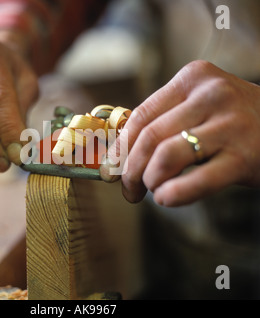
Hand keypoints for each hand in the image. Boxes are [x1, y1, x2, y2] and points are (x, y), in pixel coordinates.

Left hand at [103, 60, 259, 205]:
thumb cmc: (232, 122)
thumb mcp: (198, 108)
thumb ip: (162, 124)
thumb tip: (118, 156)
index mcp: (192, 79)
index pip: (140, 116)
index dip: (120, 148)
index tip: (112, 170)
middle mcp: (211, 94)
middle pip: (149, 137)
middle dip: (130, 171)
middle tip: (129, 191)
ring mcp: (231, 124)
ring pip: (167, 155)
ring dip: (149, 181)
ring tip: (152, 192)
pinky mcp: (246, 156)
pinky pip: (197, 180)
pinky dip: (174, 194)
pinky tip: (166, 199)